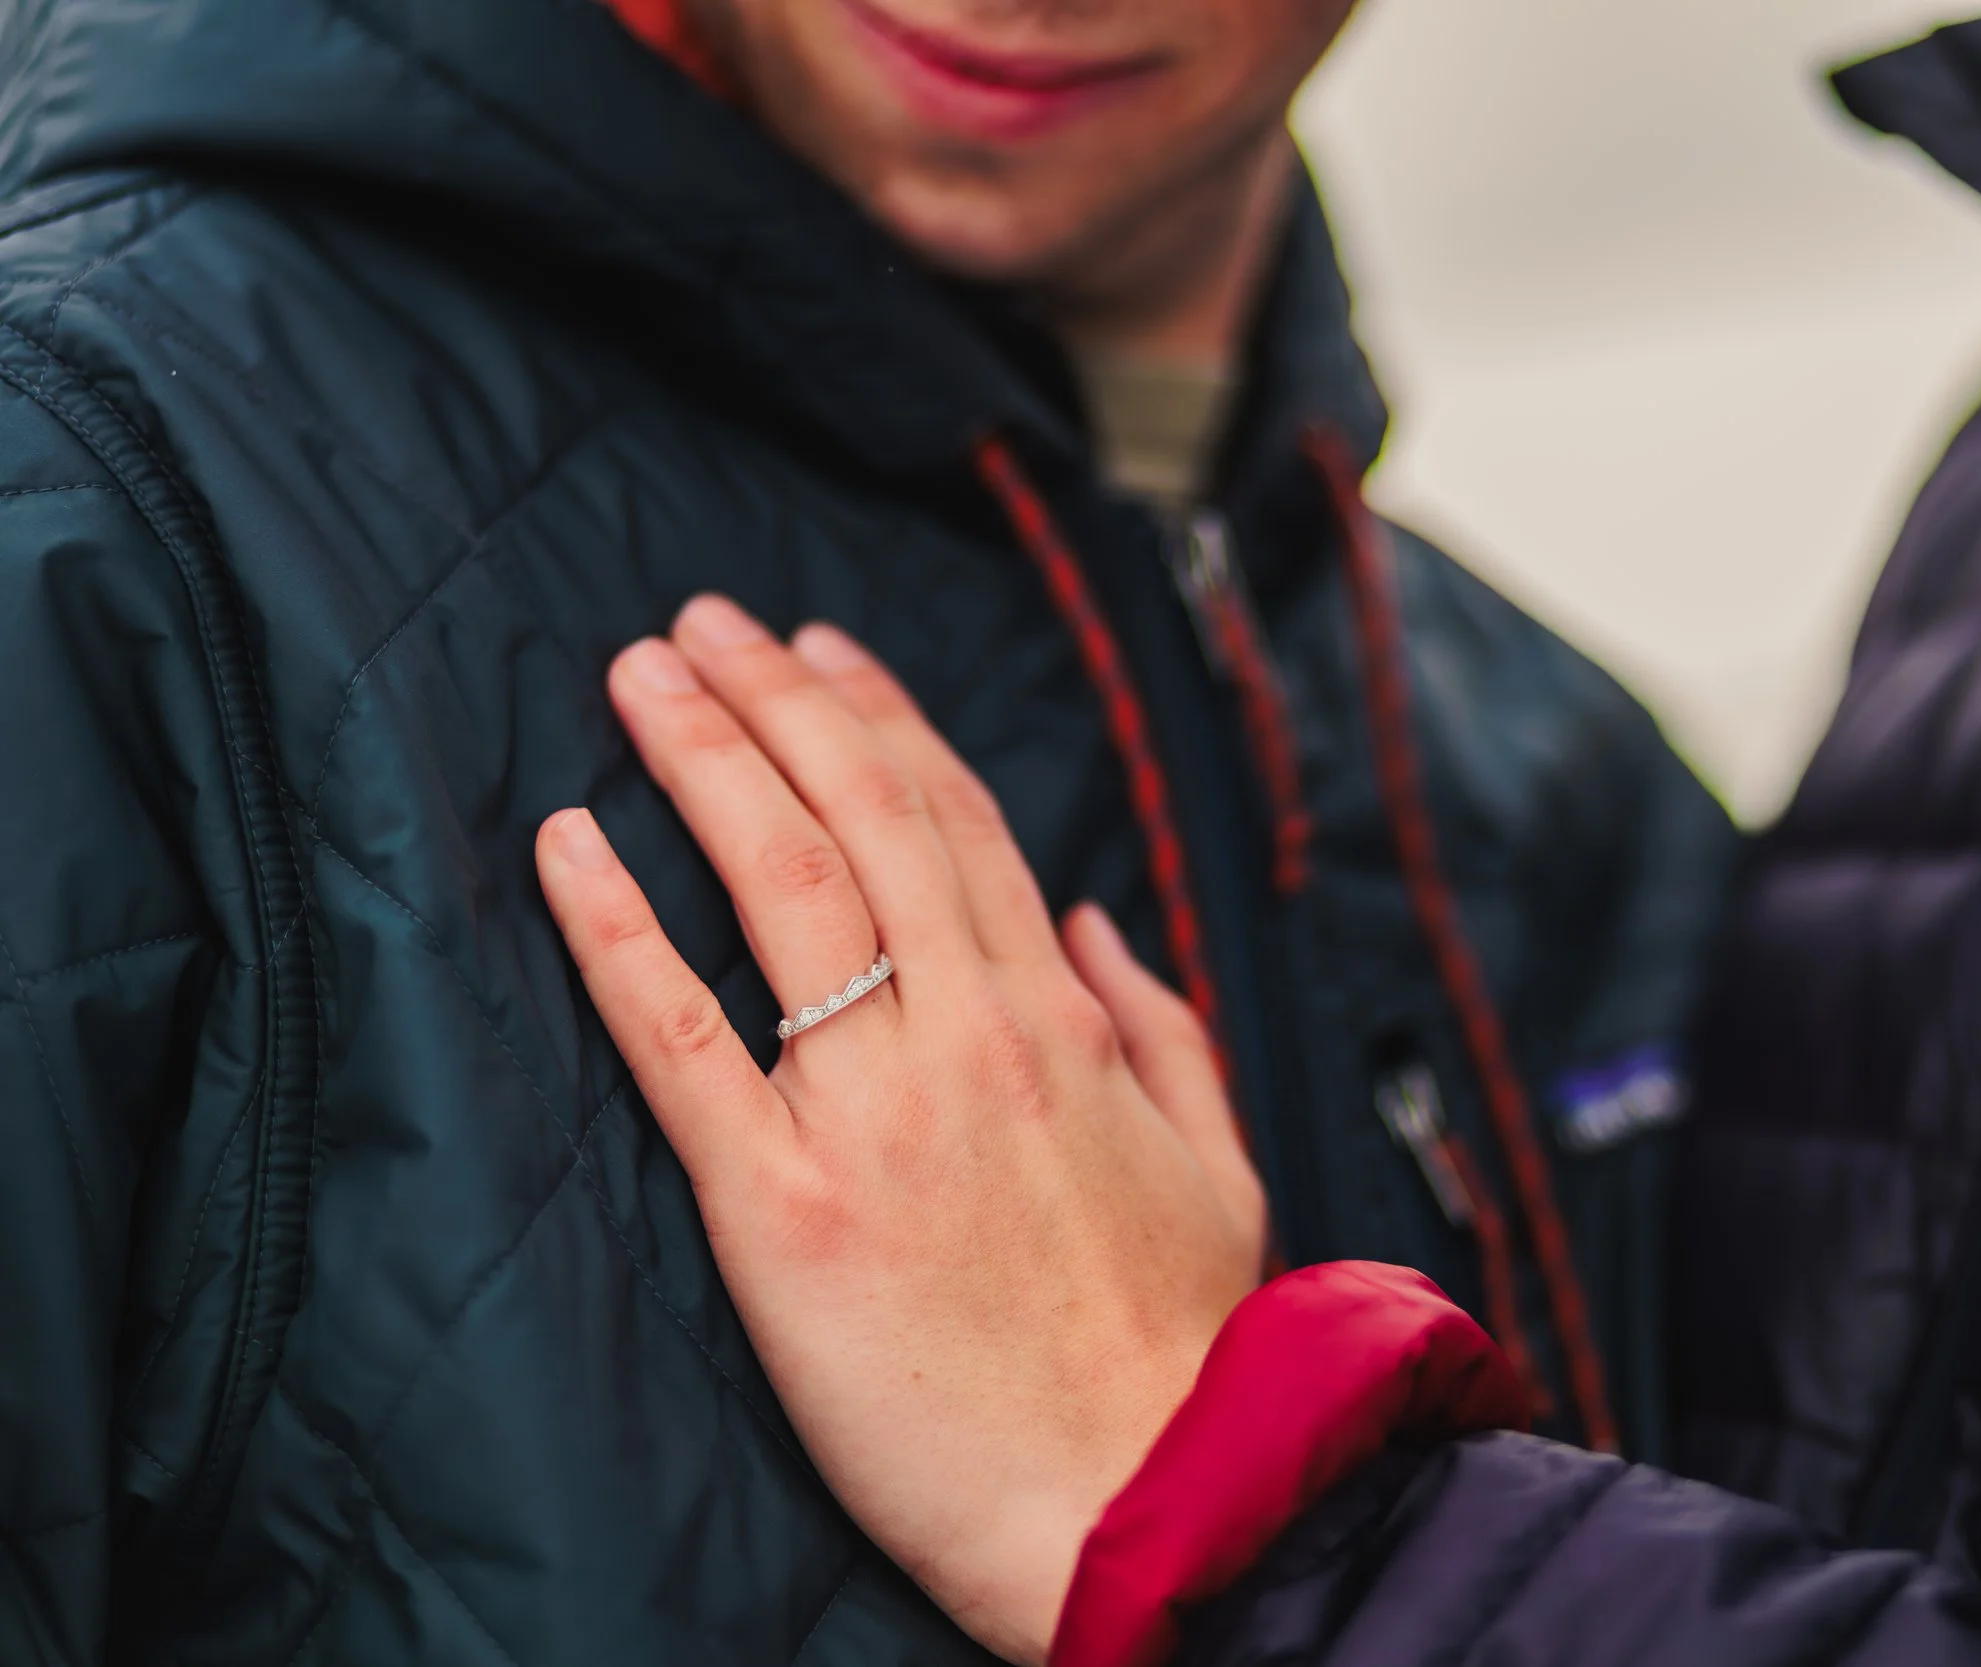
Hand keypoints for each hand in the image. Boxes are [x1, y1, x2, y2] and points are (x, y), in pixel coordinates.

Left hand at [535, 596, 1265, 1664]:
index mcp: (1069, 1026)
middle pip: (864, 820)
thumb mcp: (1219, 1166)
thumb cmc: (1191, 1353)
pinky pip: (684, 1041)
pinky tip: (569, 844)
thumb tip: (1101, 921)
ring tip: (638, 675)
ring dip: (703, 759)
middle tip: (702, 624)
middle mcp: (973, 1037)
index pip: (964, 826)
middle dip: (778, 702)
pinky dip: (620, 930)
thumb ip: (1161, 1029)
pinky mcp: (787, 1210)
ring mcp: (878, 1115)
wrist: (1160, 1505)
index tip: (822, 653)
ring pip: (783, 886)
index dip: (884, 722)